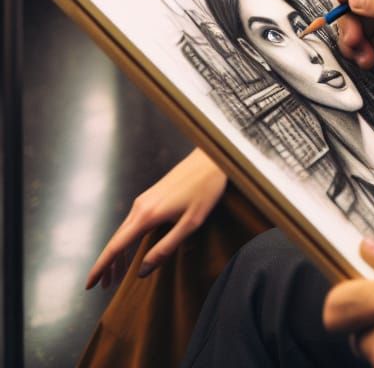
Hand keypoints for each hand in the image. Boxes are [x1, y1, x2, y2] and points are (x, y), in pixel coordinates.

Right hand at [85, 148, 226, 289]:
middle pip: (116, 240)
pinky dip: (128, 239)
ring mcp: (145, 199)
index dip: (101, 267)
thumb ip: (166, 248)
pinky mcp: (152, 194)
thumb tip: (143, 271)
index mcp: (147, 215)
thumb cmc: (206, 190)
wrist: (211, 159)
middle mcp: (140, 206)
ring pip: (124, 230)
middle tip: (103, 287)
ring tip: (118, 273)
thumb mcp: (191, 223)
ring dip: (118, 252)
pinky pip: (133, 221)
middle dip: (107, 264)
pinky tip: (134, 247)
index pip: (115, 246)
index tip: (89, 285)